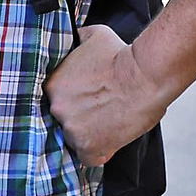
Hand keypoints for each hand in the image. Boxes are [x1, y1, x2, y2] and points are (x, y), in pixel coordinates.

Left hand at [42, 25, 165, 165]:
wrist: (144, 76)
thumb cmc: (120, 56)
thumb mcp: (88, 36)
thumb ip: (72, 42)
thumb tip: (69, 38)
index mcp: (51, 84)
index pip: (54, 99)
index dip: (70, 101)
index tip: (83, 100)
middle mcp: (56, 108)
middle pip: (62, 119)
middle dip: (78, 117)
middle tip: (98, 111)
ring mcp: (71, 130)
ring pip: (74, 138)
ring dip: (88, 134)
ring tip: (107, 123)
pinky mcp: (89, 147)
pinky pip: (88, 158)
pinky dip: (98, 153)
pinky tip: (108, 141)